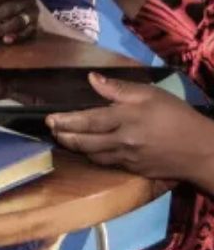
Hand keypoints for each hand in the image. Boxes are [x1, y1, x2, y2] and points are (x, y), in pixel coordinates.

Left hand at [48, 73, 213, 186]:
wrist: (201, 150)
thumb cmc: (176, 116)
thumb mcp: (150, 94)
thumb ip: (118, 89)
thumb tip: (92, 78)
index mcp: (125, 119)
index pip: (87, 120)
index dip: (66, 120)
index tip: (50, 118)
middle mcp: (122, 141)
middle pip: (84, 142)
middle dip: (64, 136)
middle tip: (51, 129)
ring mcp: (127, 158)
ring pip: (93, 155)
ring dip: (75, 148)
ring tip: (63, 139)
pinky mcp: (133, 170)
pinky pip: (107, 164)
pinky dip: (93, 157)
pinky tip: (88, 150)